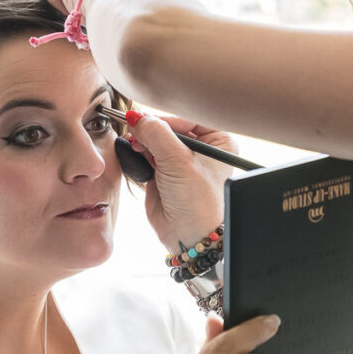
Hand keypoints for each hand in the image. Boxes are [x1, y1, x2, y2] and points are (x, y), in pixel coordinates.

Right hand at [122, 111, 233, 250]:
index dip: (165, 118)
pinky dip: (138, 153)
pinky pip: (147, 155)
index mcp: (218, 141)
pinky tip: (134, 153)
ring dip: (142, 141)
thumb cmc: (198, 201)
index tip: (144, 118)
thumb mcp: (178, 160)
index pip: (188, 117)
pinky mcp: (164, 174)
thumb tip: (137, 116)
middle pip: (170, 128)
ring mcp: (181, 163)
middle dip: (151, 129)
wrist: (188, 236)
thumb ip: (157, 133)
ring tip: (134, 144)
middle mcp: (201, 150)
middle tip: (135, 131)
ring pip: (156, 141)